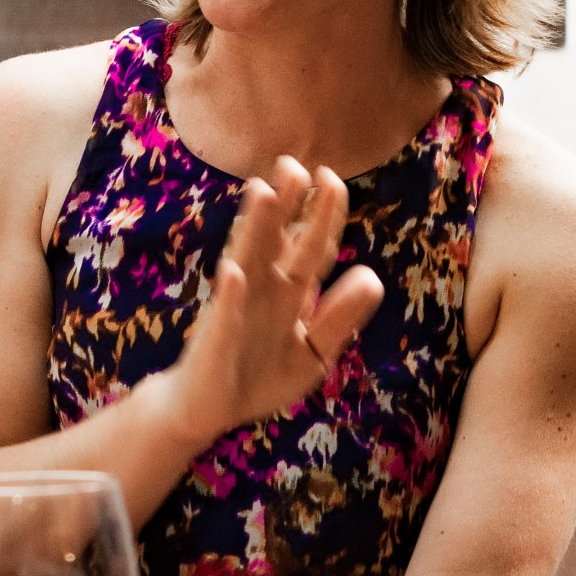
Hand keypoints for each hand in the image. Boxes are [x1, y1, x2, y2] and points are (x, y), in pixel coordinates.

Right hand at [169, 156, 384, 437]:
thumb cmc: (258, 376)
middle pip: (278, 239)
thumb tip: (371, 277)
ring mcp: (236, 309)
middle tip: (295, 164)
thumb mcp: (313, 354)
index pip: (312, 247)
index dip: (323, 216)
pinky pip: (224, 314)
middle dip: (288, 203)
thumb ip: (340, 318)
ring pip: (248, 259)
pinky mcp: (216, 338)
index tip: (330, 179)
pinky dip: (229, 295)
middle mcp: (262, 289)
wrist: (205, 410)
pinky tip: (232, 274)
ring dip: (256, 228)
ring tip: (264, 191)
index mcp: (288, 291)